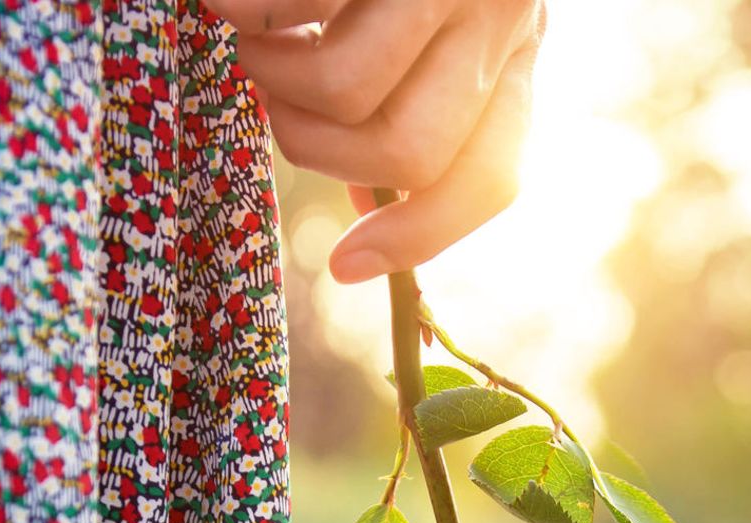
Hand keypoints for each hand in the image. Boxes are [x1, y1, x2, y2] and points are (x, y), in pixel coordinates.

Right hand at [210, 1, 544, 281]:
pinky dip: (236, 14)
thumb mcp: (435, 20)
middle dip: (315, 149)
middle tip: (266, 97)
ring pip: (345, 92)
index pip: (489, 176)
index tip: (345, 267)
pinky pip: (284, 10)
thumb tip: (367, 209)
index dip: (417, 238)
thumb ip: (415, 108)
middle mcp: (497, 8)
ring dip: (269, 77)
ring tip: (243, 33)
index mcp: (514, 46)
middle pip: (406, 153)